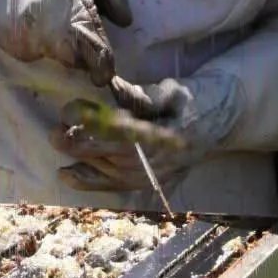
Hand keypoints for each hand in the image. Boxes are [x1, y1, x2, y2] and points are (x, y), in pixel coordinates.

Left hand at [51, 72, 244, 190]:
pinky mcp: (146, 183)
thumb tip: (115, 90)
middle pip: (109, 155)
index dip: (93, 124)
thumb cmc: (195, 99)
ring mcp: (151, 176)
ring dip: (79, 157)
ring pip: (106, 171)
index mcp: (166, 136)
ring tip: (56, 138)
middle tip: (55, 128)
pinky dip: (88, 181)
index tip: (70, 110)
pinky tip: (65, 173)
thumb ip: (146, 95)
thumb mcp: (175, 90)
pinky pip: (113, 187)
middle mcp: (157, 162)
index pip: (122, 132)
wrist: (222, 121)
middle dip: (77, 142)